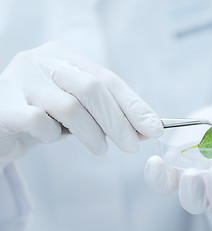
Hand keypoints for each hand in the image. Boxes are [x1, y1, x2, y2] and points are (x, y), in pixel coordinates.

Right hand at [0, 42, 162, 162]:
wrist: (1, 125)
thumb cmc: (44, 116)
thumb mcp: (80, 111)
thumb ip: (108, 115)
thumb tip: (146, 128)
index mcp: (64, 57)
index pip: (108, 79)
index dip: (133, 104)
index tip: (154, 127)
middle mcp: (41, 61)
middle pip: (92, 89)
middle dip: (118, 121)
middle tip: (132, 146)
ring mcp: (19, 79)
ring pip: (69, 106)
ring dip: (92, 133)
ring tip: (100, 148)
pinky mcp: (1, 104)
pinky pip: (37, 122)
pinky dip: (51, 136)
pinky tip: (51, 138)